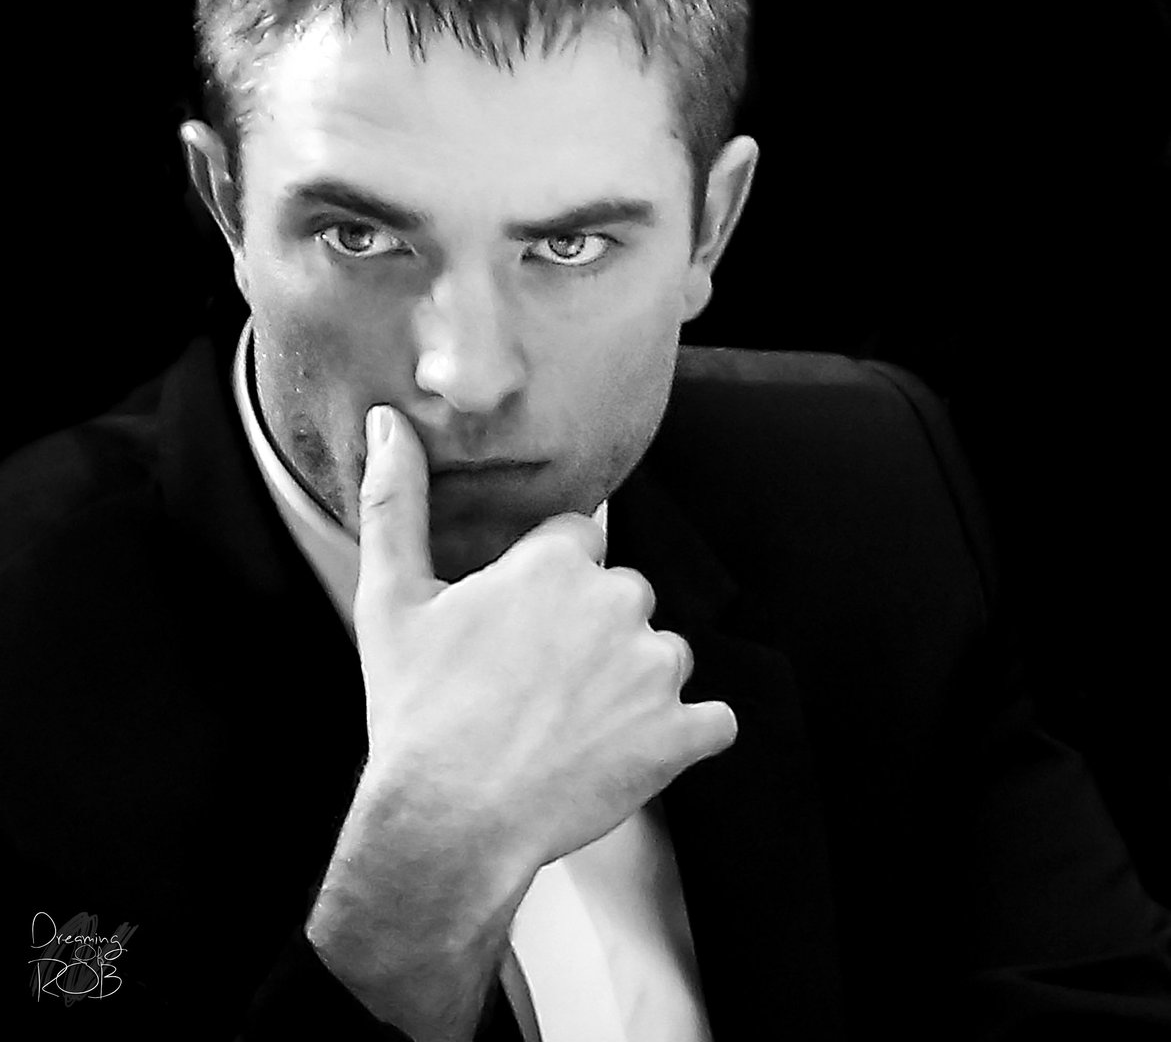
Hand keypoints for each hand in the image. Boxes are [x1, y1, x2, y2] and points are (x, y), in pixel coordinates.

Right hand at [306, 404, 735, 1037]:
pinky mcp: (681, 733)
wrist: (449, 822)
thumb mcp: (390, 598)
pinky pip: (712, 721)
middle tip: (538, 685)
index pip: (580, 541)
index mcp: (558, 561)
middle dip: (593, 631)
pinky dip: (684, 736)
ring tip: (573, 728)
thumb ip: (395, 501)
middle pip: (625, 597)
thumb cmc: (417, 709)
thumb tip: (388, 421)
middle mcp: (620, 600)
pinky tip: (633, 753)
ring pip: (663, 656)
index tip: (517, 626)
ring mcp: (656, 668)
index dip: (546, 582)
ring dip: (635, 685)